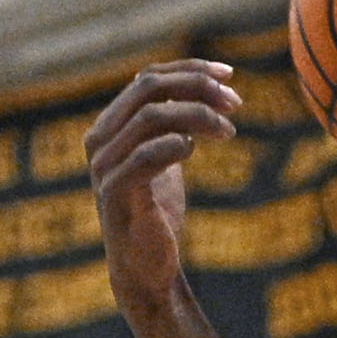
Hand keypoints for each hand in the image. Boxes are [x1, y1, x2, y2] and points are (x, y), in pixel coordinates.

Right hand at [84, 61, 239, 309]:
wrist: (146, 267)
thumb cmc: (157, 212)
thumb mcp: (166, 160)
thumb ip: (174, 128)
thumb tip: (205, 95)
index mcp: (112, 126)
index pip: (147, 78)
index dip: (189, 70)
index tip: (229, 75)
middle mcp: (101, 140)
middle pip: (147, 88)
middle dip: (196, 87)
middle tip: (235, 103)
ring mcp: (105, 166)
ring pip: (149, 118)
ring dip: (196, 116)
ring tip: (228, 131)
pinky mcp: (117, 194)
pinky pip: (144, 157)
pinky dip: (174, 146)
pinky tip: (194, 149)